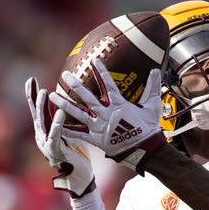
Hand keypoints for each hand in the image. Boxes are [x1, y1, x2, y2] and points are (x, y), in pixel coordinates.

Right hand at [26, 77, 94, 196]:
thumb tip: (68, 103)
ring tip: (43, 91)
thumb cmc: (76, 153)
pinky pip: (55, 135)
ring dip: (42, 106)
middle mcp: (42, 136)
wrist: (79, 176)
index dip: (33, 95)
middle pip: (36, 113)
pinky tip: (60, 112)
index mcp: (46, 130)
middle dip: (33, 97)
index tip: (31, 80)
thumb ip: (66, 120)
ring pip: (42, 122)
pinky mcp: (55, 151)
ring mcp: (46, 144)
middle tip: (32, 81)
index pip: (38, 110)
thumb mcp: (70, 133)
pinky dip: (57, 123)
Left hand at [49, 60, 165, 173]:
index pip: (108, 84)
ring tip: (52, 96)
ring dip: (64, 104)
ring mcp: (99, 126)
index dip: (101, 71)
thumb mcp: (153, 105)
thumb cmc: (149, 127)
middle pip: (86, 97)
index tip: (93, 60)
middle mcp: (106, 113)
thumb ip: (153, 86)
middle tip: (64, 74)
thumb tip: (156, 70)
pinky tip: (55, 124)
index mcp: (119, 104)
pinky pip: (79, 134)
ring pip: (78, 113)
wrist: (145, 149)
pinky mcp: (96, 139)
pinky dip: (67, 130)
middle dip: (74, 85)